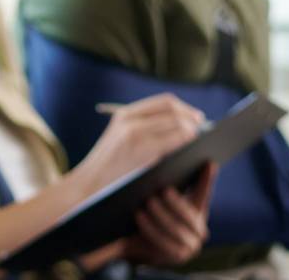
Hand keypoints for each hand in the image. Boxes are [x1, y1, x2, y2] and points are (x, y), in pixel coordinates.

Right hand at [73, 93, 205, 192]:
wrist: (87, 187)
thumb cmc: (107, 169)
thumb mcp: (119, 140)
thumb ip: (141, 130)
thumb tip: (178, 126)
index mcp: (124, 114)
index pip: (163, 101)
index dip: (185, 108)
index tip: (196, 117)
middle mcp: (130, 119)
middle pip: (173, 110)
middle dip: (192, 119)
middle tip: (202, 130)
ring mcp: (136, 133)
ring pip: (177, 124)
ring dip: (192, 132)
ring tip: (198, 141)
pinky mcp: (142, 150)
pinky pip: (174, 141)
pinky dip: (186, 143)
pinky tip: (190, 152)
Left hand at [122, 164, 216, 266]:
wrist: (135, 244)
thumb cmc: (149, 215)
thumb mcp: (159, 197)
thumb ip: (169, 182)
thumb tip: (167, 154)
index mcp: (198, 212)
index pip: (203, 193)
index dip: (206, 179)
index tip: (208, 162)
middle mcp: (200, 231)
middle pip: (190, 215)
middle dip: (175, 203)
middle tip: (163, 189)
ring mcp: (190, 247)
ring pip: (176, 229)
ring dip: (161, 215)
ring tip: (148, 201)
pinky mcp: (175, 258)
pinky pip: (162, 242)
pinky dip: (150, 228)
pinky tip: (139, 216)